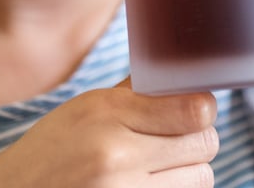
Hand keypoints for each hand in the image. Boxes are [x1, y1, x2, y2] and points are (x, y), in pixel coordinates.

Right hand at [0, 79, 218, 186]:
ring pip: (201, 178)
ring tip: (155, 168)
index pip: (196, 110)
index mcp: (108, 114)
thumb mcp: (83, 110)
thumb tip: (178, 76)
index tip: (191, 111)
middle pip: (205, 145)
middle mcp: (118, 154)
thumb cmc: (48, 154)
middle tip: (173, 141)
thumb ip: (134, 95)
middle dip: (196, 141)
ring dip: (187, 173)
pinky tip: (145, 184)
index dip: (201, 110)